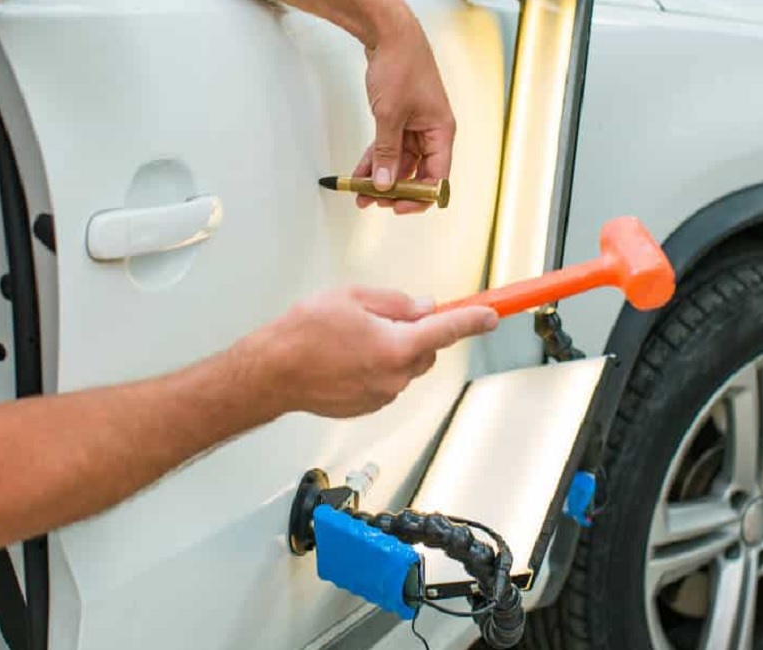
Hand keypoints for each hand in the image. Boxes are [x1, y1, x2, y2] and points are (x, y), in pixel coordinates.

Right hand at [237, 286, 496, 417]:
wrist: (270, 374)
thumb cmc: (303, 333)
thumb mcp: (352, 297)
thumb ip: (396, 302)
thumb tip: (423, 308)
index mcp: (396, 346)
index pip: (447, 330)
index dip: (473, 320)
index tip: (491, 315)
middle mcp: (394, 376)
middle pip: (426, 351)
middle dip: (416, 334)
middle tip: (383, 319)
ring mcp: (382, 396)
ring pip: (405, 368)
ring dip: (393, 351)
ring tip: (353, 339)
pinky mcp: (368, 406)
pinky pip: (386, 382)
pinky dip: (377, 368)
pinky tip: (346, 358)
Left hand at [352, 4, 455, 213]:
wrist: (390, 34)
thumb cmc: (401, 66)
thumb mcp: (390, 115)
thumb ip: (386, 153)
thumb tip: (384, 184)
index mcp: (441, 133)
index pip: (437, 177)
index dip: (419, 196)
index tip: (397, 207)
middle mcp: (432, 133)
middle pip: (417, 173)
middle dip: (395, 190)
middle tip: (373, 201)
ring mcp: (416, 127)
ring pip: (399, 163)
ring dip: (381, 179)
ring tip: (360, 195)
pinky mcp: (400, 121)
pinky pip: (388, 148)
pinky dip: (374, 161)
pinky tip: (358, 175)